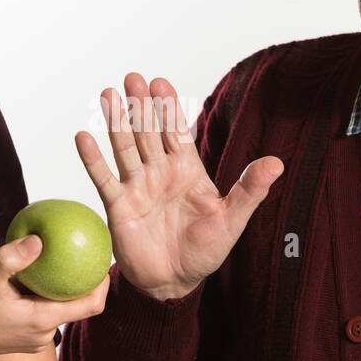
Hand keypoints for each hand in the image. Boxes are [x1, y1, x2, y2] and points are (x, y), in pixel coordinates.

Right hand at [0, 235, 109, 359]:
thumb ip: (13, 258)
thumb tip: (39, 239)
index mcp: (41, 320)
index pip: (90, 306)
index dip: (103, 284)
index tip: (105, 260)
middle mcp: (43, 335)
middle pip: (78, 308)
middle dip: (85, 282)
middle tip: (87, 253)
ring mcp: (33, 339)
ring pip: (59, 311)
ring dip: (63, 290)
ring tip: (66, 261)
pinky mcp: (22, 338)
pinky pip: (43, 315)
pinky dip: (46, 297)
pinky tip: (39, 275)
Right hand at [75, 73, 282, 299]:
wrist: (176, 282)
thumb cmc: (205, 250)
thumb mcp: (232, 219)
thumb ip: (250, 190)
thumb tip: (276, 162)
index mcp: (187, 169)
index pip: (177, 131)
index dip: (168, 108)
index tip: (160, 83)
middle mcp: (160, 172)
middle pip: (148, 132)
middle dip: (140, 105)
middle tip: (132, 78)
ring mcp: (138, 187)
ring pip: (125, 148)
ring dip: (116, 123)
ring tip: (107, 95)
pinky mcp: (119, 206)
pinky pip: (104, 179)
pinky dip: (93, 159)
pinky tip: (83, 137)